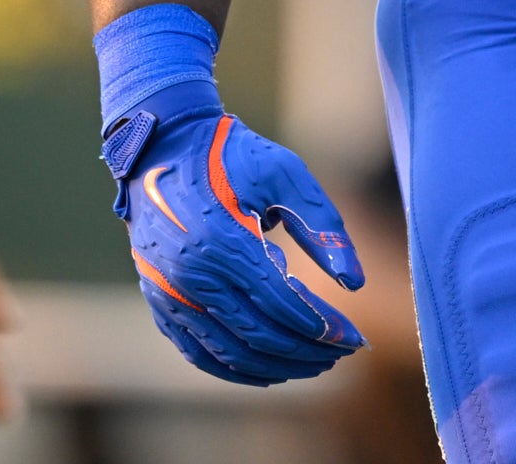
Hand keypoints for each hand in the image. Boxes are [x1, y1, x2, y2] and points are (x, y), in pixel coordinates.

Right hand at [116, 106, 365, 385]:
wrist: (161, 146)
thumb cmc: (230, 155)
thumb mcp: (284, 174)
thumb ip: (322, 227)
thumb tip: (355, 282)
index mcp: (223, 241)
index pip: (282, 303)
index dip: (322, 326)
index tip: (355, 338)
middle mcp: (191, 276)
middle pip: (259, 335)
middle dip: (308, 350)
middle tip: (344, 352)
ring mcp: (170, 294)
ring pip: (230, 353)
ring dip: (278, 366)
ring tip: (317, 364)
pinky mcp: (159, 302)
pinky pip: (199, 352)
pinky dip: (236, 369)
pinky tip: (269, 370)